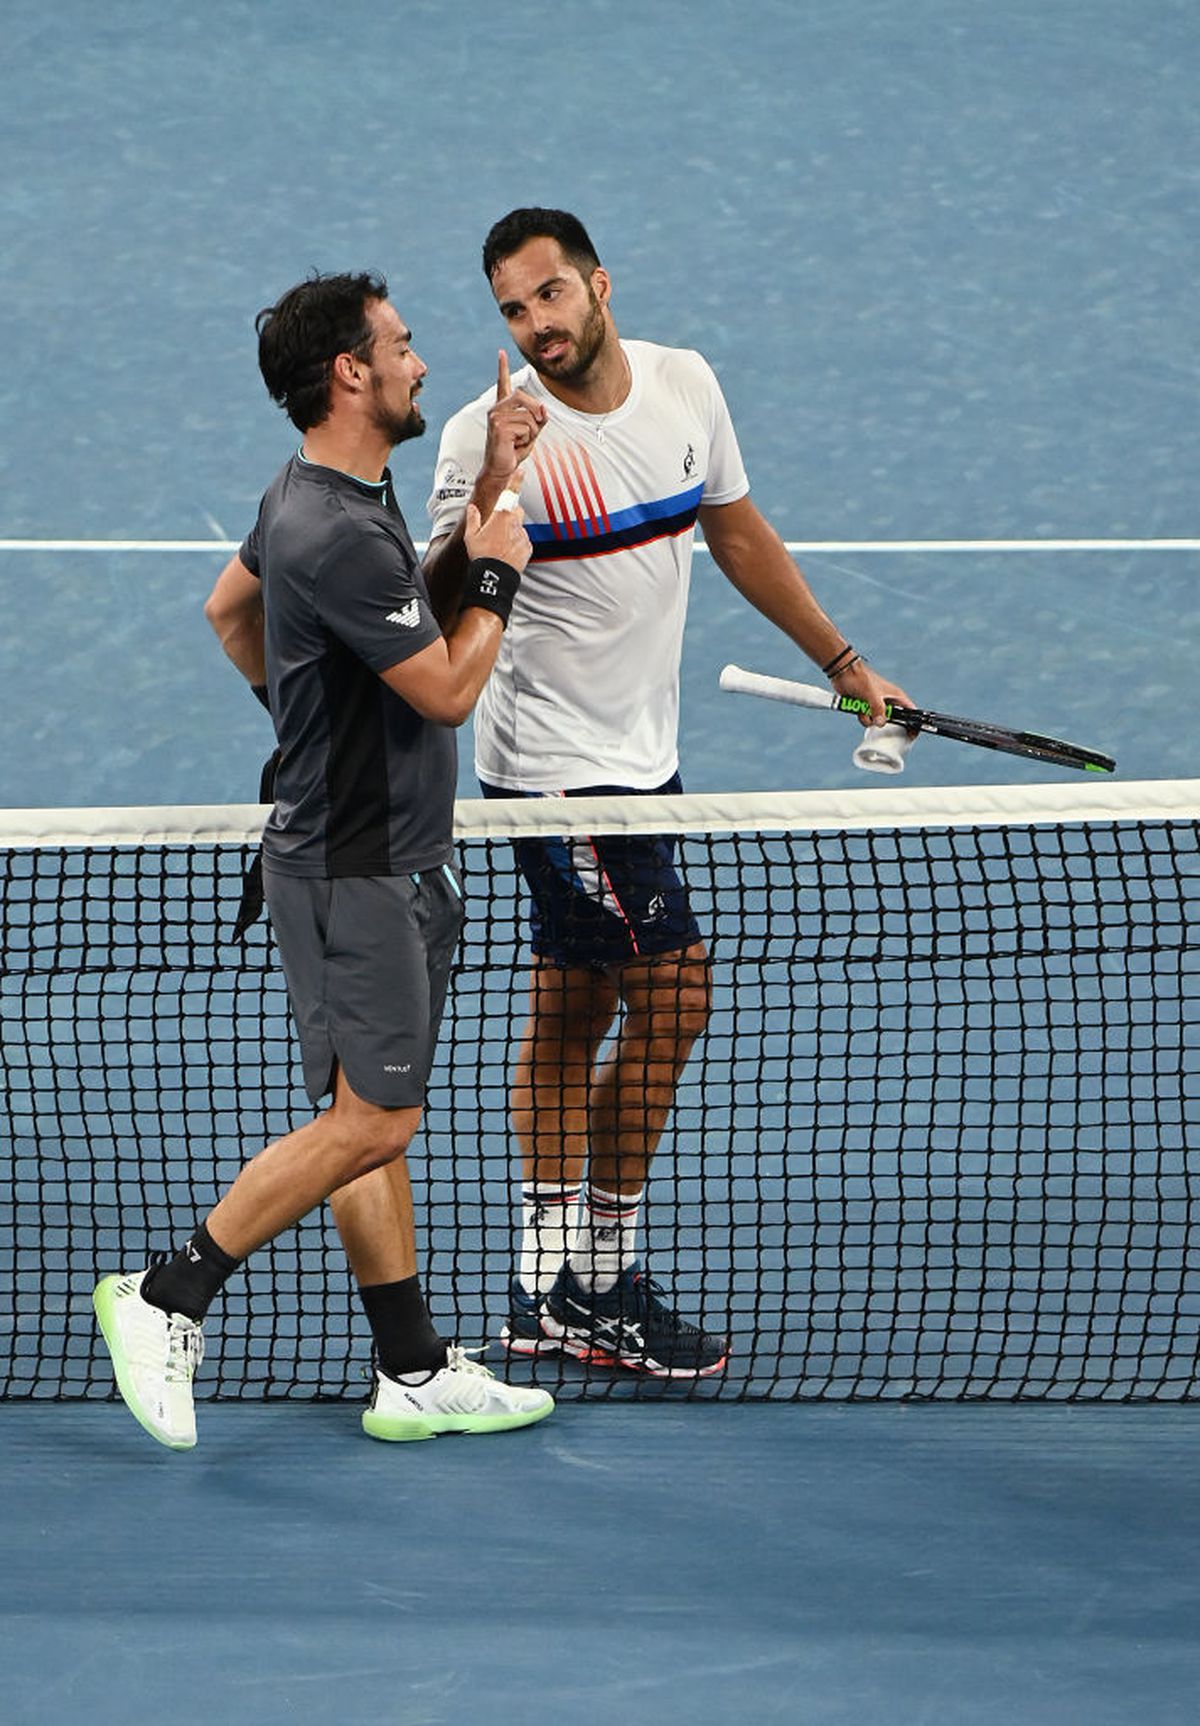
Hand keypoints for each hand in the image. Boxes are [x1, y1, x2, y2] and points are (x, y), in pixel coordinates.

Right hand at [464, 471, 530, 573]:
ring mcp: (523, 535)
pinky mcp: (528, 547)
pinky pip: (523, 540)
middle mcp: (515, 523)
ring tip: (500, 545)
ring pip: (519, 527)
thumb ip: (473, 518)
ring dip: (512, 531)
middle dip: (509, 513)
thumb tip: (472, 507)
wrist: (494, 577)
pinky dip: (517, 544)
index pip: (510, 494)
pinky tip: (507, 552)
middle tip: (497, 526)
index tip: (520, 471)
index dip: (515, 481)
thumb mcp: (470, 536)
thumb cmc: (481, 555)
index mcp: (501, 516)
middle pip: (516, 510)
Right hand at [481, 350, 546, 485]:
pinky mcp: (499, 427)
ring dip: (532, 433)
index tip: (501, 352)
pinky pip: (527, 428)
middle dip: (536, 413)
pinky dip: (527, 440)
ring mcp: (496, 417)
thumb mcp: (531, 432)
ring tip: (518, 442)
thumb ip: (538, 418)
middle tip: (532, 430)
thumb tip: (543, 410)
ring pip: (529, 416)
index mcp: (502, 408)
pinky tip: (514, 446)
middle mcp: (496, 410)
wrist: (500, 470)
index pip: (502, 384)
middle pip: (524, 397)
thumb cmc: (513, 451)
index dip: (502, 367)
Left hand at [834, 661, 914, 727]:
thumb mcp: (872, 694)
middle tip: (877, 717)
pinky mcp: (866, 708)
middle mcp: (887, 701)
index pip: (910, 711)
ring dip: (870, 719)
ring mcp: (876, 705)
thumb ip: (878, 709)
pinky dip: (862, 717)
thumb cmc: (860, 677)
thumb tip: (881, 723)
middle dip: (885, 722)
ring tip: (864, 707)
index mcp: (895, 695)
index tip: (911, 734)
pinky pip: (867, 720)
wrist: (843, 673)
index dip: (913, 723)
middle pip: (893, 719)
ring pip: (878, 721)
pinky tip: (857, 708)